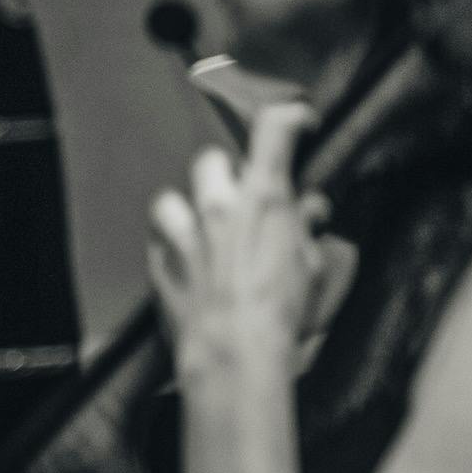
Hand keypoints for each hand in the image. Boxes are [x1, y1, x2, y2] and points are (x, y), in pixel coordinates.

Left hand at [148, 102, 336, 383]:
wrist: (235, 354)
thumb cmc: (280, 315)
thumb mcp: (313, 267)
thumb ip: (305, 231)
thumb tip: (307, 213)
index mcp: (266, 198)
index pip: (274, 128)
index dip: (289, 118)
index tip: (298, 124)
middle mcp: (219, 205)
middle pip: (214, 160)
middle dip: (229, 174)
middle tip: (244, 197)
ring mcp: (183, 232)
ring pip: (172, 198)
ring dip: (189, 209)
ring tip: (204, 230)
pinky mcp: (159, 261)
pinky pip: (158, 240)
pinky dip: (172, 246)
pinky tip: (188, 264)